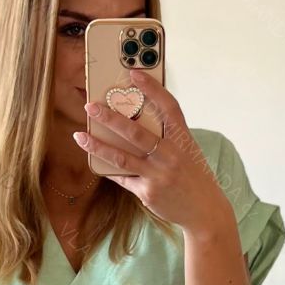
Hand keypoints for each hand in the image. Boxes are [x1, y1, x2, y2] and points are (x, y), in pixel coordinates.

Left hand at [73, 70, 229, 232]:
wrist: (204, 211)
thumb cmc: (193, 176)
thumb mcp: (187, 151)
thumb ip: (166, 137)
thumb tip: (134, 123)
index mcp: (183, 139)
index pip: (168, 107)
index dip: (152, 88)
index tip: (134, 74)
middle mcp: (170, 155)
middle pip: (136, 133)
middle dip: (110, 118)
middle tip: (91, 107)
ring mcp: (158, 175)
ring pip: (122, 158)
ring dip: (98, 146)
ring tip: (80, 136)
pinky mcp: (148, 193)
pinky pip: (123, 178)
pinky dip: (109, 169)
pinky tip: (95, 161)